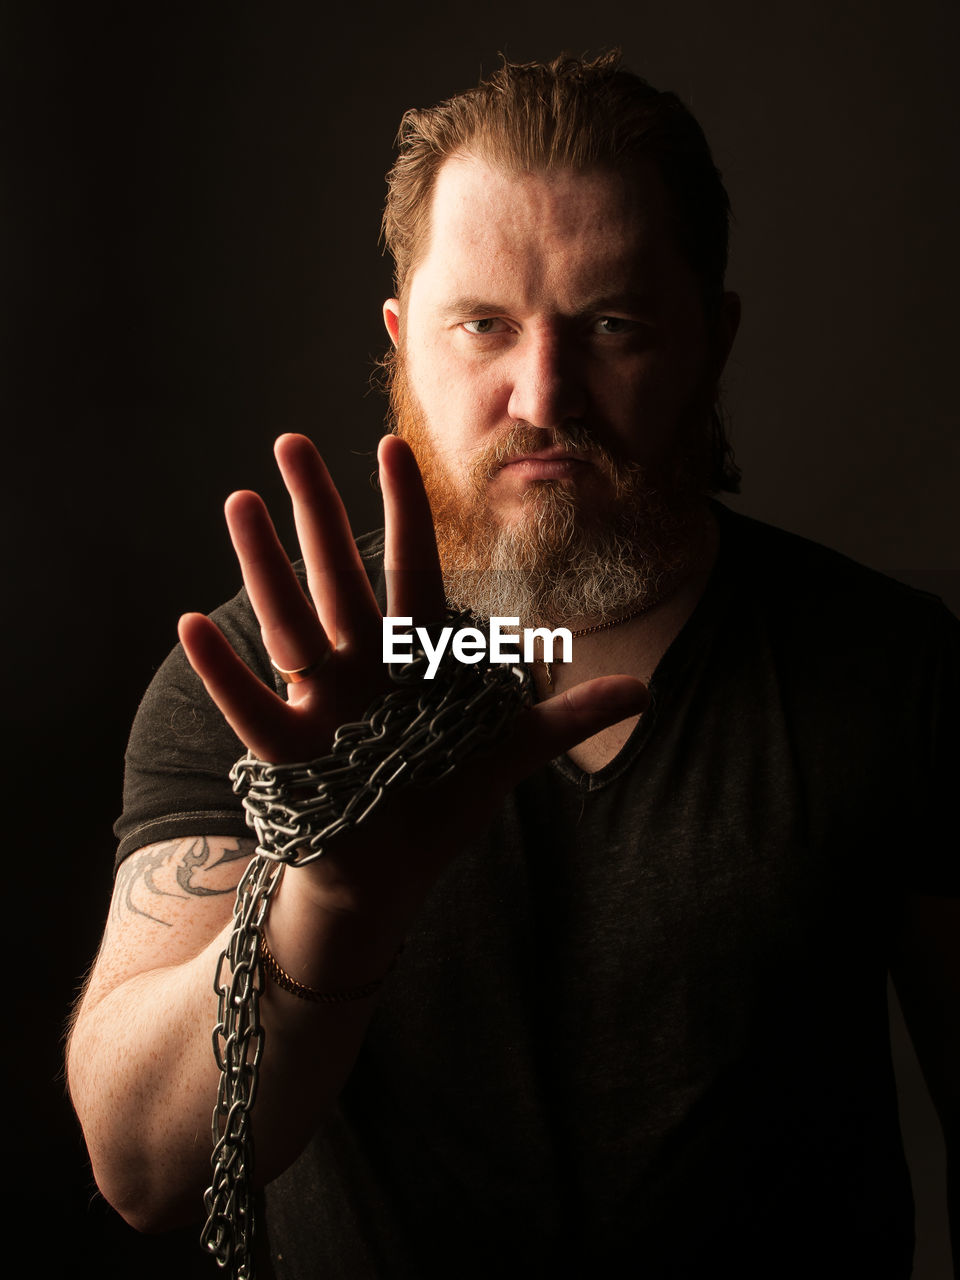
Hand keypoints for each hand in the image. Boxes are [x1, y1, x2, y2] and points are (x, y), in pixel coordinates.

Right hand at [178, 433, 648, 909]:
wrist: (388, 875)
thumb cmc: (440, 802)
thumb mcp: (505, 752)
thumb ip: (563, 718)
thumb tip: (642, 691)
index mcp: (414, 658)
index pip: (411, 568)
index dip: (402, 509)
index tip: (392, 445)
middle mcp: (363, 665)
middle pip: (338, 574)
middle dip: (317, 509)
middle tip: (290, 441)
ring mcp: (322, 701)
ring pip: (291, 619)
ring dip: (264, 563)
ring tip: (240, 501)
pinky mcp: (289, 751)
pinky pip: (251, 704)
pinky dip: (224, 671)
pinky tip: (191, 623)